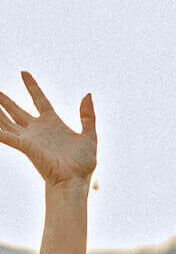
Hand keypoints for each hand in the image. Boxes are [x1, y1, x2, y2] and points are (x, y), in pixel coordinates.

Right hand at [0, 72, 96, 187]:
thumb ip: (88, 116)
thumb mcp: (90, 136)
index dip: (32, 86)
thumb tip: (87, 94)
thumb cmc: (83, 164)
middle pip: (16, 110)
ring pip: (6, 120)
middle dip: (4, 100)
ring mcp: (29, 137)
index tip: (23, 72)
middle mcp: (38, 129)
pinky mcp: (25, 146)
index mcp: (52, 123)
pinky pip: (6, 136)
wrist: (75, 180)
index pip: (39, 100)